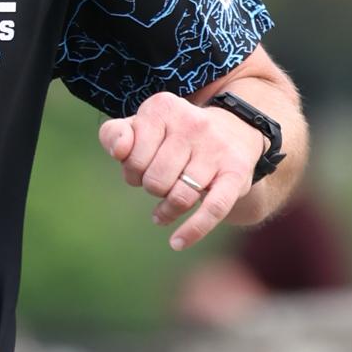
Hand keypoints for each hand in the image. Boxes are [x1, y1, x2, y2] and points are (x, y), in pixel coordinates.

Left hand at [99, 91, 259, 250]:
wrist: (235, 131)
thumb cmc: (176, 137)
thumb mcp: (143, 127)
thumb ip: (115, 135)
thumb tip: (119, 150)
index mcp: (164, 108)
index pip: (131, 154)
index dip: (131, 170)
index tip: (143, 166)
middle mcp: (192, 123)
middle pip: (154, 179)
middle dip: (152, 188)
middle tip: (161, 183)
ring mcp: (216, 148)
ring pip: (180, 197)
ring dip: (168, 210)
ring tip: (166, 208)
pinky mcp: (236, 173)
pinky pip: (213, 209)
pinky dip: (193, 230)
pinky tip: (177, 243)